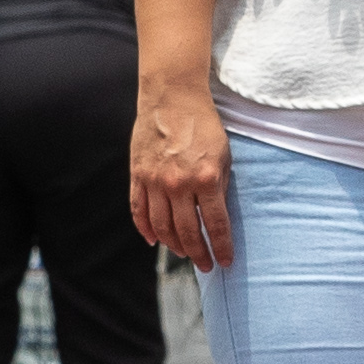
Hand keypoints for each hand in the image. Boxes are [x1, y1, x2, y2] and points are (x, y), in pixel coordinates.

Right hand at [130, 88, 233, 270]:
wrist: (172, 97)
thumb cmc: (203, 124)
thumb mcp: (224, 154)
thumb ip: (220, 185)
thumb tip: (215, 215)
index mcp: (206, 178)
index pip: (216, 225)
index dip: (221, 247)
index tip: (225, 262)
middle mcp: (179, 184)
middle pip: (188, 232)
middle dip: (198, 253)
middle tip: (204, 266)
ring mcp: (155, 181)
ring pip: (161, 226)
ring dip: (173, 245)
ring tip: (183, 254)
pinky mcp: (138, 175)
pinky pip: (139, 210)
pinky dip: (145, 229)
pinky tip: (153, 240)